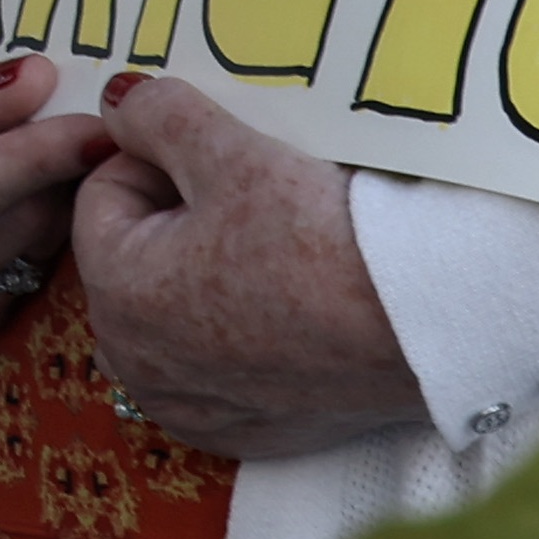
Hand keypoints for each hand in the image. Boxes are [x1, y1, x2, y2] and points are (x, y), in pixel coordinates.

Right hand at [0, 55, 128, 349]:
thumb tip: (31, 80)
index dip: (39, 155)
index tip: (97, 125)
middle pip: (9, 222)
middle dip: (54, 171)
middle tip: (72, 124)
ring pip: (25, 254)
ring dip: (46, 203)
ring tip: (33, 162)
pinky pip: (17, 283)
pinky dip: (24, 242)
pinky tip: (0, 213)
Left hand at [70, 71, 428, 455]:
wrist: (434, 324)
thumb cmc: (324, 239)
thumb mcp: (227, 150)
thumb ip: (152, 115)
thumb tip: (119, 106)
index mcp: (116, 295)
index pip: (104, 193)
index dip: (159, 161)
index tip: (223, 162)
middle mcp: (141, 365)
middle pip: (136, 254)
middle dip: (177, 220)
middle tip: (254, 206)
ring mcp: (198, 407)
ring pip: (173, 310)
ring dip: (206, 274)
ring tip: (275, 252)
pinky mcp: (253, 432)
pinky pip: (219, 366)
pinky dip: (240, 332)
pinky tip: (290, 307)